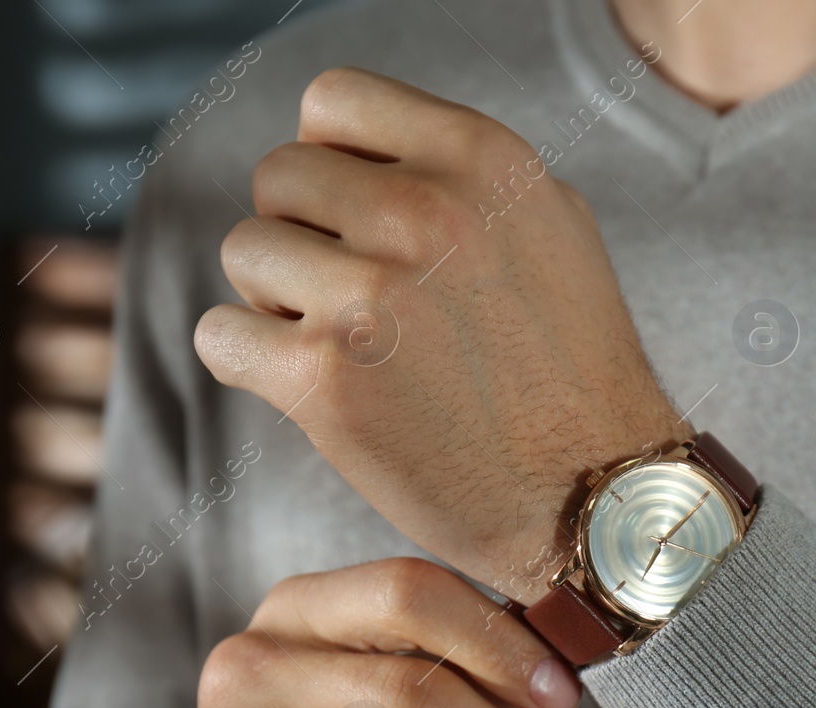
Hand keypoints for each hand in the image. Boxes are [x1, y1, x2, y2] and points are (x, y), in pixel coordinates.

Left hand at [194, 68, 686, 603]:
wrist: (594, 498)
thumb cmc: (573, 370)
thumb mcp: (551, 225)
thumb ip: (459, 173)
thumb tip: (359, 155)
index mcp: (481, 160)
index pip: (333, 101)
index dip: (330, 160)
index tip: (355, 217)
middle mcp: (424, 214)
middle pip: (279, 176)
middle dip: (304, 235)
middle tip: (355, 299)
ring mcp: (370, 298)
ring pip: (243, 251)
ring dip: (276, 300)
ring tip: (344, 346)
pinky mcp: (326, 382)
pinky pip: (220, 336)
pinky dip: (250, 363)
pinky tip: (312, 389)